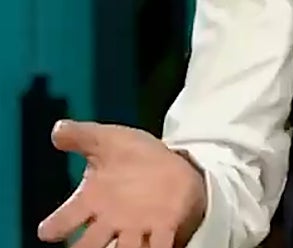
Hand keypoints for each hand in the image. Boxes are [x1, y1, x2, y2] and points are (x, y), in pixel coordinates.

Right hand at [37, 120, 206, 247]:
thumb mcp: (108, 140)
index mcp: (92, 201)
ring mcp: (137, 228)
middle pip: (89, 246)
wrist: (174, 164)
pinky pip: (160, 246)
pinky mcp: (165, 228)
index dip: (55, 226)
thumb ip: (81, 135)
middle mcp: (110, 221)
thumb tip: (57, 128)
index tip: (47, 231)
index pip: (65, 219)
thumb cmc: (134, 157)